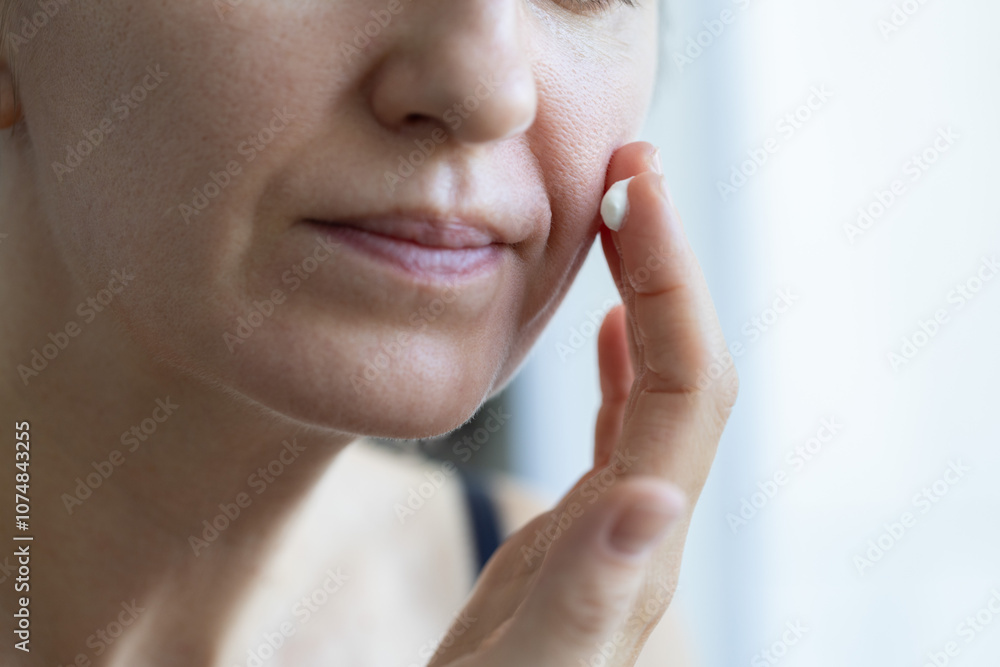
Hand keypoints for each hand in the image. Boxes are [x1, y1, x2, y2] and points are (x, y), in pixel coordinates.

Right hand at [428, 142, 738, 666]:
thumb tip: (658, 498)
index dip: (670, 280)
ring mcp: (623, 521)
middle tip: (631, 168)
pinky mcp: (588, 526)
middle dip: (671, 263)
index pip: (685, 386)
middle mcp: (648, 523)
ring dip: (653, 295)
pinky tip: (615, 326)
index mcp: (641, 542)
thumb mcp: (532, 660)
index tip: (633, 188)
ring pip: (663, 386)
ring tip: (625, 218)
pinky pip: (628, 424)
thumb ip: (591, 589)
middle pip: (691, 370)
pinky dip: (629, 361)